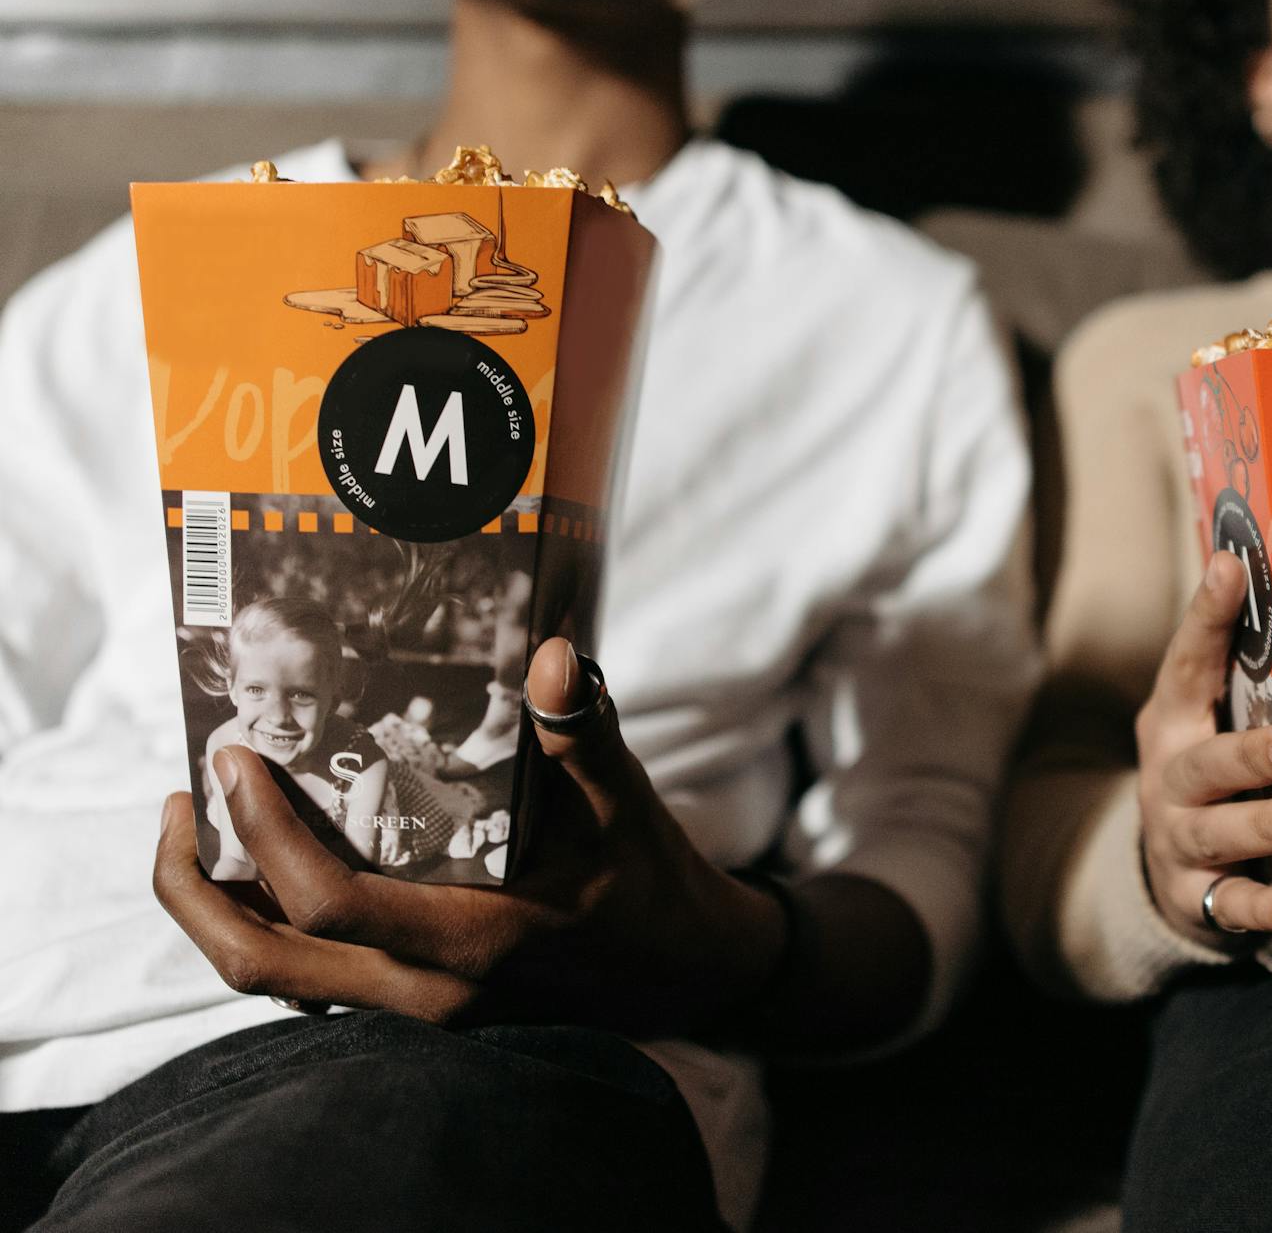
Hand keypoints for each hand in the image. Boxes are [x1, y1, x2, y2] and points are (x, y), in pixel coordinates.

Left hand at [153, 639, 785, 1032]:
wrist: (690, 972)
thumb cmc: (653, 883)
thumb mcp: (627, 805)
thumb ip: (581, 733)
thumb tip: (550, 654)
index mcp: (475, 942)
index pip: (330, 903)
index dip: (265, 832)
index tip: (234, 761)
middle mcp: (430, 996)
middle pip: (264, 963)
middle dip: (194, 886)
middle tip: (181, 801)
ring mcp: (418, 1017)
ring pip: (276, 982)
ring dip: (221, 911)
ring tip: (201, 829)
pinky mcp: (417, 1015)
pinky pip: (309, 984)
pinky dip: (269, 928)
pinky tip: (267, 870)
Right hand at [1135, 552, 1271, 944]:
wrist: (1166, 876)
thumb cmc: (1214, 778)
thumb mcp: (1213, 721)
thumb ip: (1244, 669)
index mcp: (1175, 721)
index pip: (1186, 662)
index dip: (1207, 616)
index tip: (1232, 568)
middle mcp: (1169, 778)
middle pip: (1204, 764)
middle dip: (1252, 755)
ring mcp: (1178, 840)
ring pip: (1218, 833)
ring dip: (1267, 824)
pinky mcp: (1196, 897)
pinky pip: (1231, 905)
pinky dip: (1266, 908)